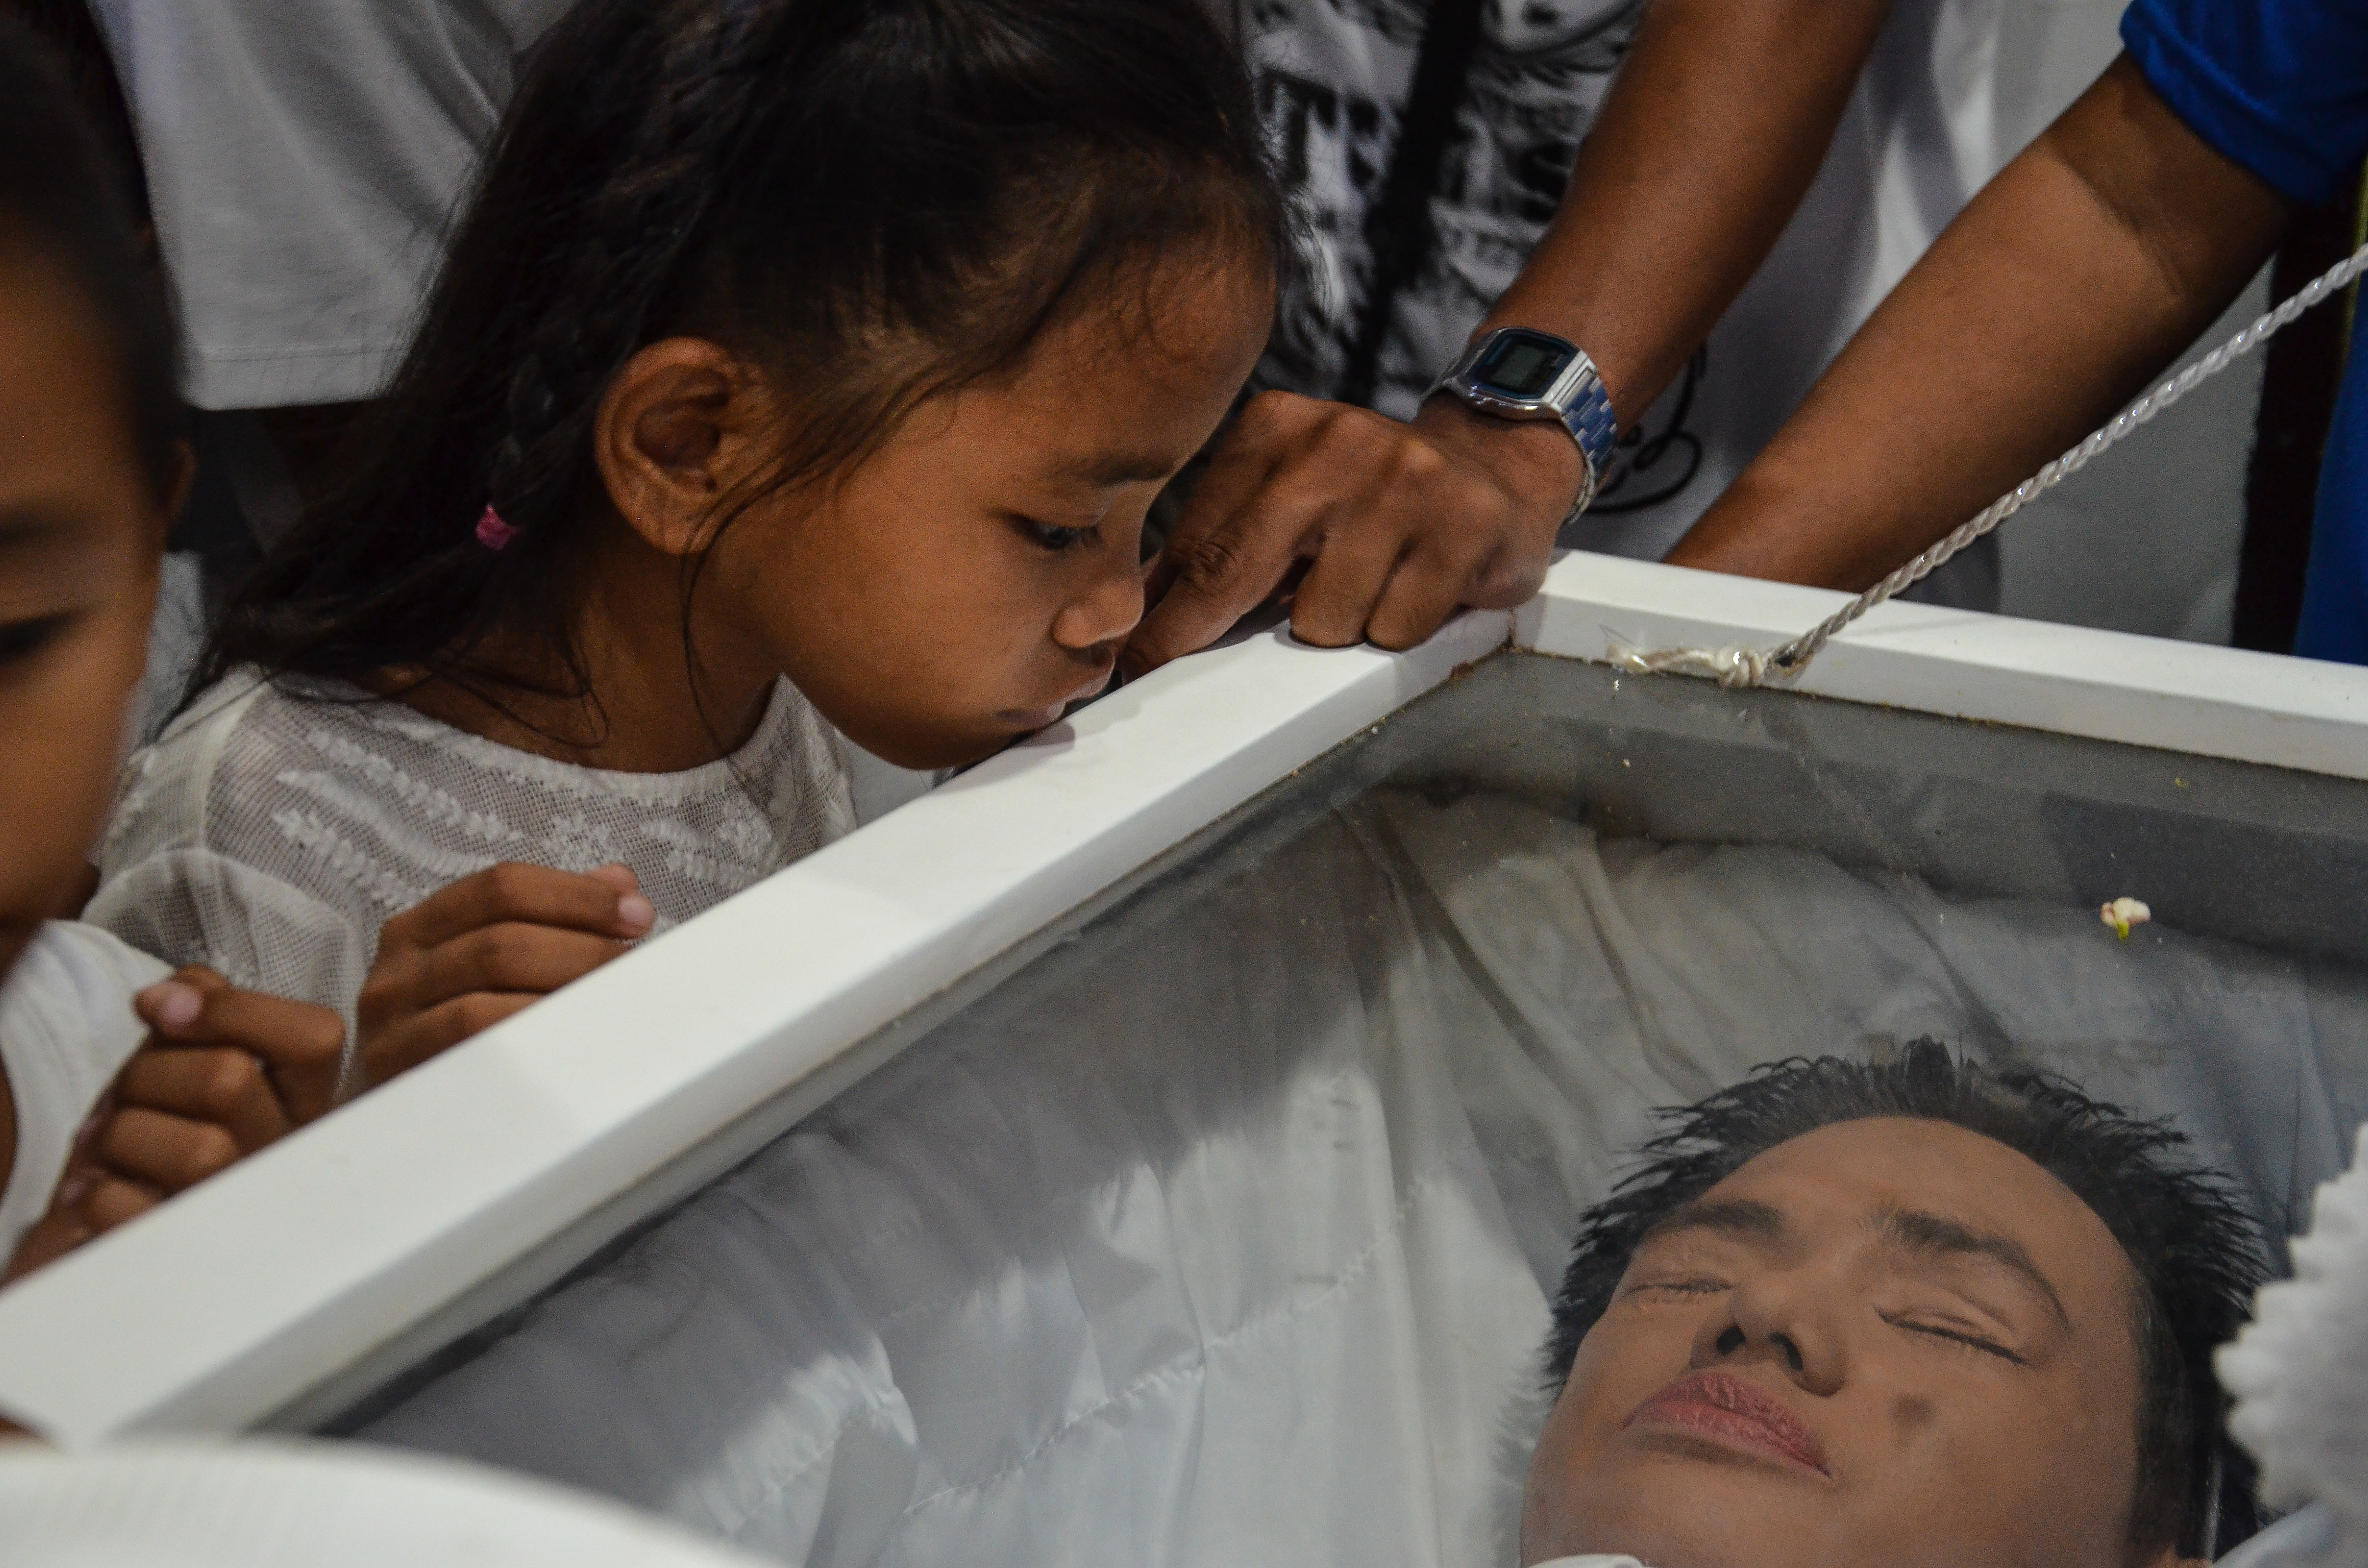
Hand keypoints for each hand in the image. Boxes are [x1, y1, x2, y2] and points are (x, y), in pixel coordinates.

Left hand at [6, 968, 343, 1278]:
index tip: (160, 1009)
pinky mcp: (189, 1254)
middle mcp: (288, 1156)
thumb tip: (174, 997)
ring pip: (199, 1151)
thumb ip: (203, 1005)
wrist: (119, 1221)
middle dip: (150, 1071)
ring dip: (122, 1134)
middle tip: (125, 1092)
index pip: (315, 1038)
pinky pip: (141, 1212)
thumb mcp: (187, 1053)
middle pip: (231, 1081)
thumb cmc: (162, 1126)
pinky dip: (101, 1192)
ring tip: (106, 1143)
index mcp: (303, 1102)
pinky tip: (95, 1190)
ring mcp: (246, 1210)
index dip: (233, 1011)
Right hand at [356, 862, 654, 1087]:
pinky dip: (533, 1047)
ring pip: (486, 1004)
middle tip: (637, 963)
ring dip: (562, 996)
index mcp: (418, 929)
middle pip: (500, 943)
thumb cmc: (454, 1036)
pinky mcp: (400, 1084)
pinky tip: (576, 1046)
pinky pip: (474, 1058)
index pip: (500, 888)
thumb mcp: (488, 969)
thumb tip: (620, 881)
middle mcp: (396, 974)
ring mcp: (391, 1032)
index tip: (638, 913)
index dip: (577, 895)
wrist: (389, 1128)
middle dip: (584, 949)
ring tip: (616, 1003)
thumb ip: (549, 920)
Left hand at [1122, 389, 1585, 675]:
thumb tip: (1136, 618)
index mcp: (1277, 428)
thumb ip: (1218, 544)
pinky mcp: (1464, 524)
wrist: (1496, 464)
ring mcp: (1404, 479)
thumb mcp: (1287, 497)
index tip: (1128, 659)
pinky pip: (1395, 628)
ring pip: (1324, 620)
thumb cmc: (1370, 499)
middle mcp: (1336, 442)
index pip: (1200, 539)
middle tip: (1167, 665)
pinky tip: (1416, 589)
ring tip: (1366, 590)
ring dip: (1338, 628)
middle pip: (1240, 569)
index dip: (1161, 614)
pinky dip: (1398, 628)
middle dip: (1202, 629)